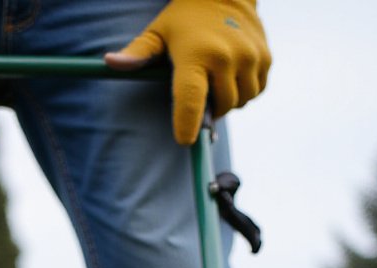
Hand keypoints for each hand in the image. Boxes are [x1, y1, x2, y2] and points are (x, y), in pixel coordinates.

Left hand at [105, 0, 270, 145]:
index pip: (191, 99)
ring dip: (228, 100)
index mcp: (196, 55)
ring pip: (239, 102)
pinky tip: (233, 73)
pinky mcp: (265, 59)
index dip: (187, 123)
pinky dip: (245, 91)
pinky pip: (255, 92)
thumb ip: (137, 53)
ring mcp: (249, 58)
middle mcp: (226, 57)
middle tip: (200, 91)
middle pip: (219, 108)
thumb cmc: (183, 19)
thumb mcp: (157, 33)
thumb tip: (110, 62)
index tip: (184, 139)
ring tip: (216, 79)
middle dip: (209, 109)